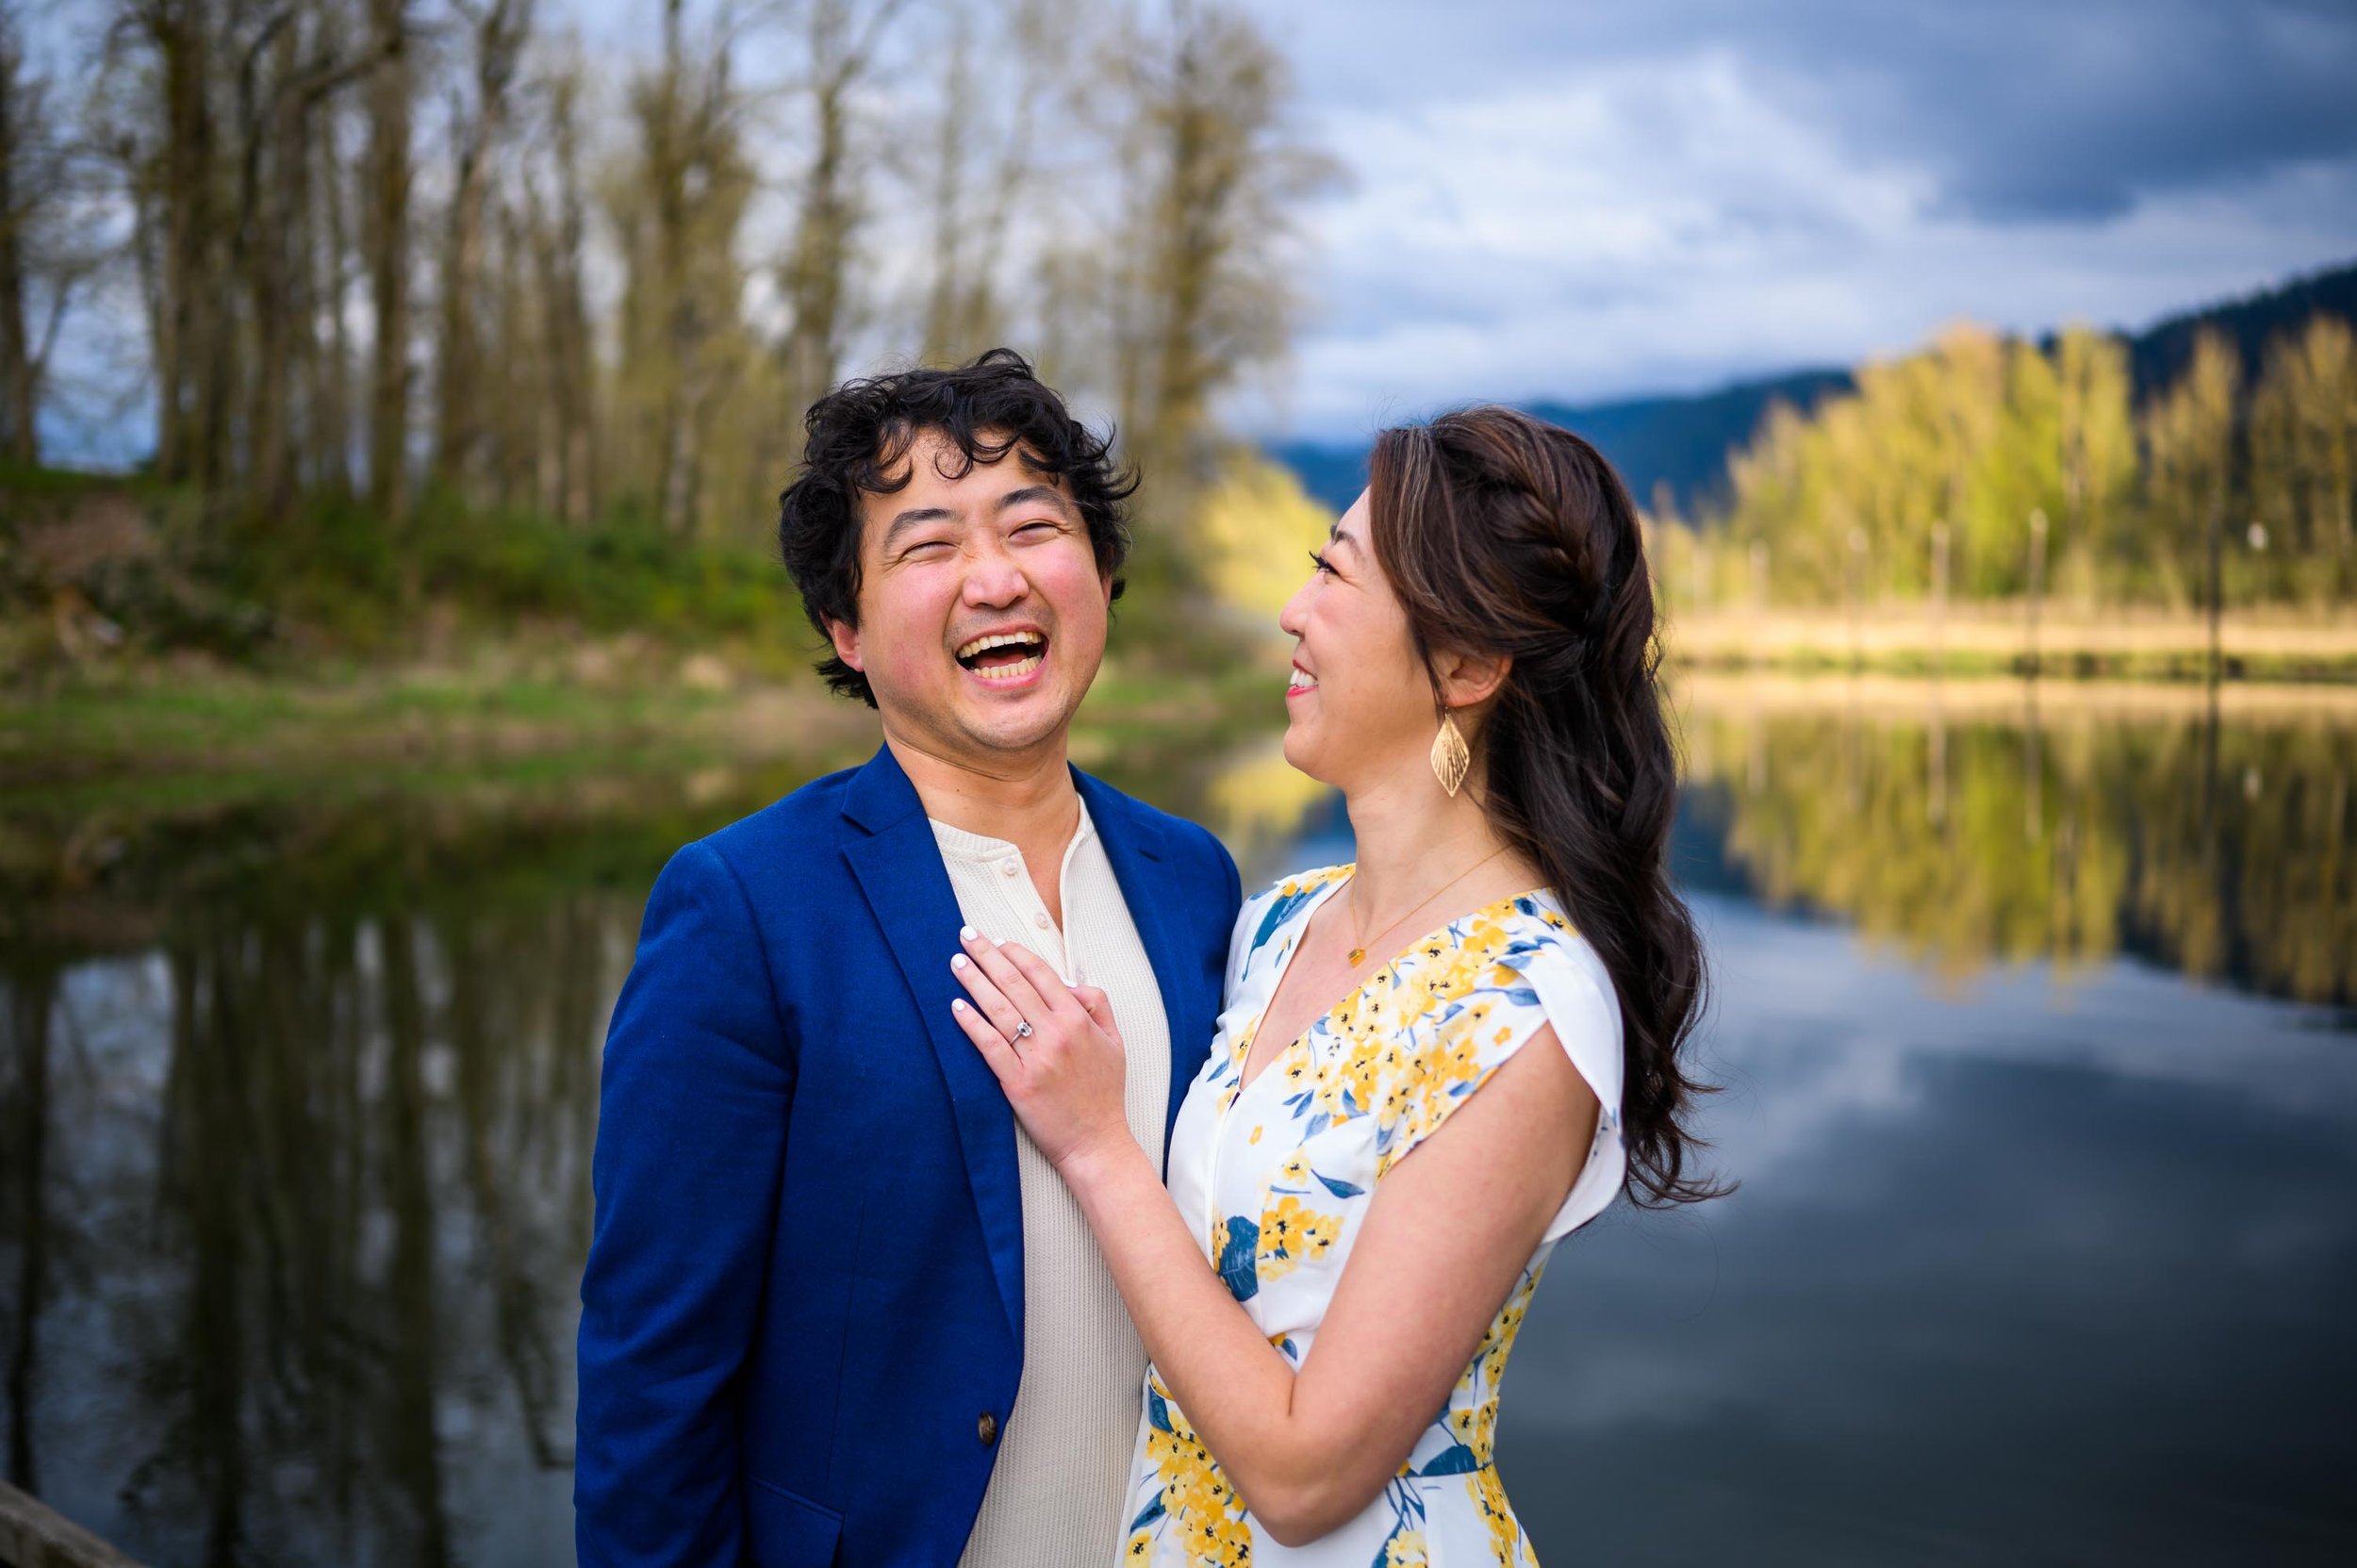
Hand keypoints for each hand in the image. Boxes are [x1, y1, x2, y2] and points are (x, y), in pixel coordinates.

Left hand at [949, 927, 1138, 1176]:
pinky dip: (972, 1024)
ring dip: (974, 982)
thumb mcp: (1114, 1041)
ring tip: (956, 963)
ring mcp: (1036, 1058)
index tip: (997, 941)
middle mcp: (1057, 1034)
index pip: (1042, 974)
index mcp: (1079, 1020)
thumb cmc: (1104, 1092)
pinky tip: (957, 1007)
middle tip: (966, 935)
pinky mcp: (1018, 1083)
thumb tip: (1069, 981)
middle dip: (987, 955)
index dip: (1016, 953)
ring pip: (999, 1010)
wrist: (1097, 1142)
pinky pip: (990, 1046)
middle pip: (1015, 984)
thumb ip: (1097, 1004)